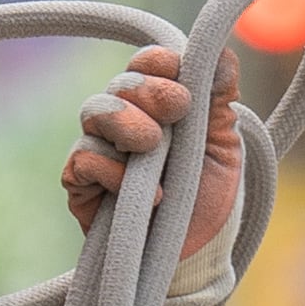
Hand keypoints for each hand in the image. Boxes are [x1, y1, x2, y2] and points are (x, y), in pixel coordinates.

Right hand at [59, 44, 240, 259]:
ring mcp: (99, 150)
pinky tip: (141, 194)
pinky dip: (112, 171)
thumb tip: (219, 52)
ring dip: (128, 123)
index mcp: (158, 102)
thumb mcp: (225, 145)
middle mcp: (123, 119)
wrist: (193, 253)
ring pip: (95, 112)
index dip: (160, 63)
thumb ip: (219, 98)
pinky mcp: (79, 184)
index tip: (185, 85)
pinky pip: (83, 159)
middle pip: (120, 83)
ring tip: (154, 148)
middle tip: (178, 112)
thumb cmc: (207, 199)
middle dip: (150, 91)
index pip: (147, 62)